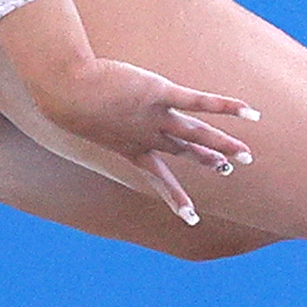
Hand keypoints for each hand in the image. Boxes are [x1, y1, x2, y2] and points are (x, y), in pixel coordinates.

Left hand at [29, 55, 257, 225]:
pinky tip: (250, 112)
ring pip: (198, 134)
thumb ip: (76, 117)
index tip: (190, 217)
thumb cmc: (65, 99)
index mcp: (129, 148)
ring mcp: (157, 118)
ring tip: (245, 156)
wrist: (67, 90)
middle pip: (184, 152)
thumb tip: (56, 114)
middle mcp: (147, 137)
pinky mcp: (162, 93)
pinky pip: (201, 102)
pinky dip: (227, 107)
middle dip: (207, 160)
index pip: (157, 176)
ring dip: (223, 145)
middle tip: (227, 169)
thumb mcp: (72, 115)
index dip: (174, 195)